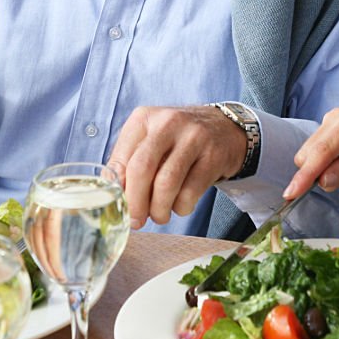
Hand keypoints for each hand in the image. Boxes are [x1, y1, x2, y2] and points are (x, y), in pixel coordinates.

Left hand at [106, 105, 246, 227]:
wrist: (225, 128)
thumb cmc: (178, 139)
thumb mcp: (149, 139)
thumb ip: (128, 161)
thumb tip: (113, 194)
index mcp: (144, 118)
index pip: (121, 159)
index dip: (119, 190)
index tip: (120, 207)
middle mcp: (168, 122)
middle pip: (141, 169)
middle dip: (135, 203)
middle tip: (136, 220)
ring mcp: (193, 137)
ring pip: (166, 184)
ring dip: (159, 210)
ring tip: (159, 215)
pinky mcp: (213, 155)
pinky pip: (190, 192)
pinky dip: (181, 208)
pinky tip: (180, 205)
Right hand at [283, 107, 338, 198]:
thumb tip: (322, 180)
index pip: (321, 151)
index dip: (305, 174)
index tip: (291, 193)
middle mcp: (338, 117)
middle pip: (310, 154)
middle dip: (327, 174)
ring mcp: (332, 123)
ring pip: (313, 158)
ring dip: (334, 172)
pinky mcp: (331, 132)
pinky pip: (321, 157)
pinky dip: (336, 167)